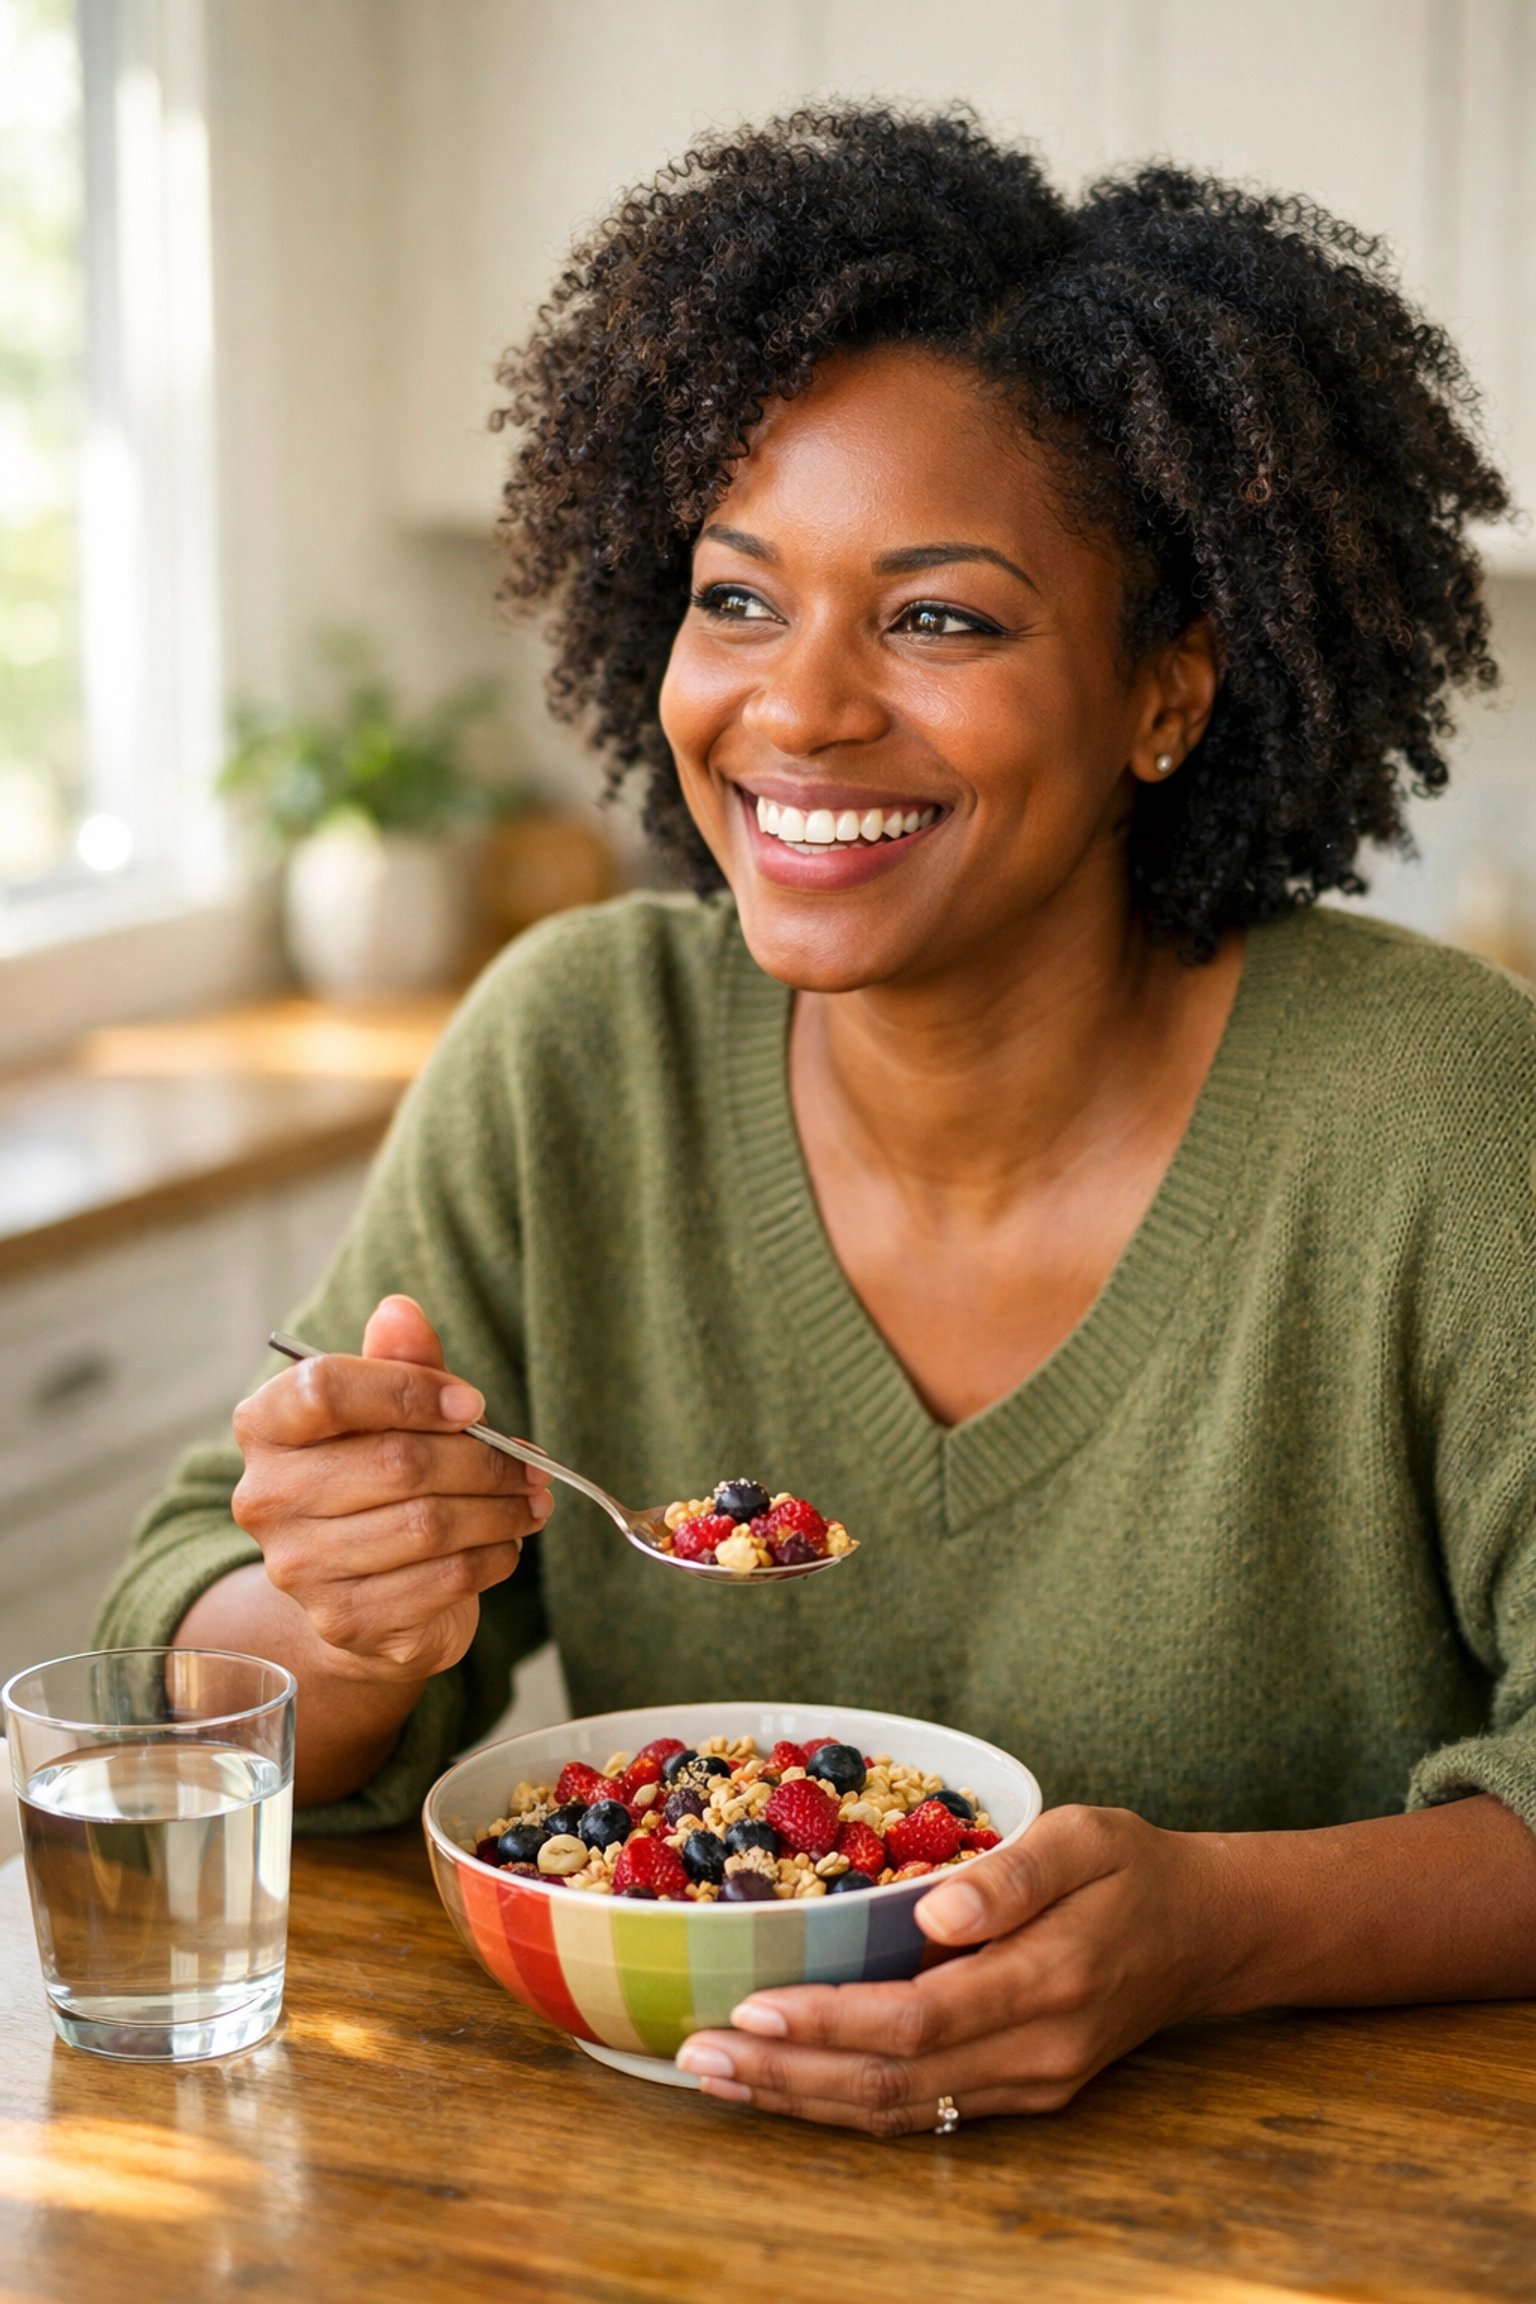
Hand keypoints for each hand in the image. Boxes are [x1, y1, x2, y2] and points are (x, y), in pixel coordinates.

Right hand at [230, 1293, 552, 1684]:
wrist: (360, 1592)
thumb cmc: (377, 1480)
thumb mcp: (389, 1412)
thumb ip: (398, 1361)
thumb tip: (400, 1310)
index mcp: (266, 1426)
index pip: (325, 1389)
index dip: (409, 1390)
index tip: (471, 1404)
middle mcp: (265, 1498)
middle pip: (396, 1461)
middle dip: (482, 1461)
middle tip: (530, 1465)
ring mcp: (298, 1567)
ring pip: (427, 1524)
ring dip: (499, 1511)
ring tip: (530, 1501)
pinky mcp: (342, 1620)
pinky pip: (441, 1579)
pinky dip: (492, 1557)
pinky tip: (507, 1544)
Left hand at [674, 1806, 1237, 2131]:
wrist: (1207, 1933)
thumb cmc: (1134, 1867)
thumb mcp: (1086, 1834)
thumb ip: (1013, 1874)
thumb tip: (934, 1909)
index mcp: (1048, 1980)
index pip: (917, 2019)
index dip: (827, 2022)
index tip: (750, 2007)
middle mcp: (1037, 2052)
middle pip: (893, 2084)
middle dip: (786, 2074)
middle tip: (695, 2054)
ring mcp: (1031, 2086)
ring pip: (900, 2112)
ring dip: (801, 2100)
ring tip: (716, 2077)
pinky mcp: (1023, 2096)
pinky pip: (922, 2113)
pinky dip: (845, 2106)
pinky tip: (787, 2087)